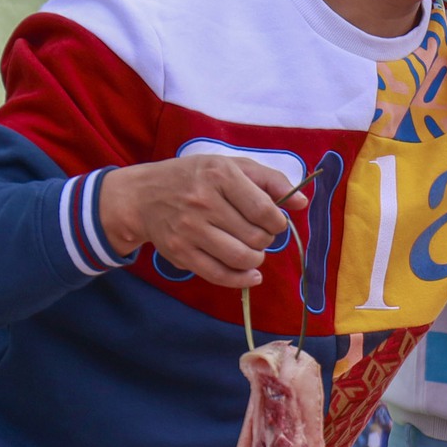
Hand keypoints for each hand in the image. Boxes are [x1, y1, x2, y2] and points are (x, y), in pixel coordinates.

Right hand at [98, 155, 307, 288]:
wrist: (144, 196)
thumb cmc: (195, 178)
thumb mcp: (231, 166)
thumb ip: (270, 181)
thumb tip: (302, 203)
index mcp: (220, 175)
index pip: (264, 209)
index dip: (278, 221)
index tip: (275, 221)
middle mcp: (203, 202)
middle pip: (256, 236)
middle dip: (266, 239)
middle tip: (259, 233)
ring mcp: (190, 230)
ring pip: (241, 258)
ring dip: (256, 258)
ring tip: (252, 249)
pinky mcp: (180, 253)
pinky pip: (219, 275)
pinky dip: (241, 279)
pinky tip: (251, 274)